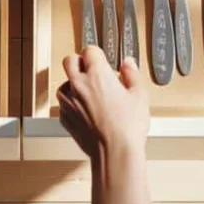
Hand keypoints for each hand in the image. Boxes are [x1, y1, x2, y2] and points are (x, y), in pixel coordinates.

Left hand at [58, 46, 149, 161]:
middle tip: (91, 70)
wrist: (115, 153)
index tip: (102, 60)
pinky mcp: (65, 118)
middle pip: (70, 61)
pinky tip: (86, 111)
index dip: (97, 54)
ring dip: (73, 84)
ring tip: (89, 93)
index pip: (90, 50)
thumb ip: (132, 74)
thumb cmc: (127, 127)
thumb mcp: (139, 95)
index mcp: (97, 74)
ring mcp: (69, 101)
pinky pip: (64, 104)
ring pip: (64, 83)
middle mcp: (79, 84)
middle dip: (79, 62)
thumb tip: (128, 64)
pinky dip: (72, 104)